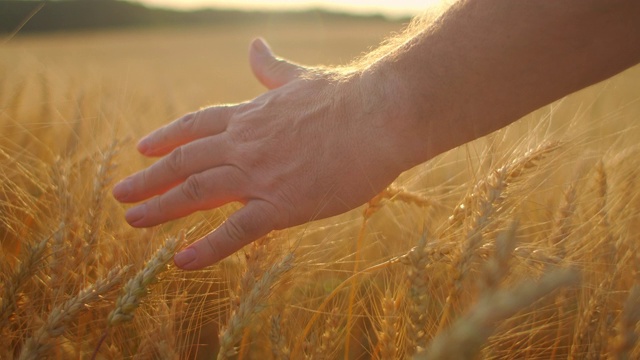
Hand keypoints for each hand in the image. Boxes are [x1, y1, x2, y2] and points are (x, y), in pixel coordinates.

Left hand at [112, 38, 412, 269]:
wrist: (379, 114)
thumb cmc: (347, 96)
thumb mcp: (300, 77)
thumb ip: (272, 68)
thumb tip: (255, 45)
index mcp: (251, 115)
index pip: (196, 126)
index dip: (166, 138)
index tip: (142, 149)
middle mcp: (245, 144)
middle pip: (185, 161)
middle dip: (149, 179)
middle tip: (120, 194)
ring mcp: (260, 174)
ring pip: (197, 192)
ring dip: (160, 208)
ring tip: (131, 220)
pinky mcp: (282, 204)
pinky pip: (236, 231)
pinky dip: (207, 249)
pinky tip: (181, 262)